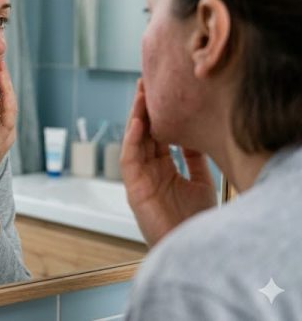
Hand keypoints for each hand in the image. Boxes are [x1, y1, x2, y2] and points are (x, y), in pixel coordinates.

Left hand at [0, 61, 17, 189]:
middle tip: (0, 60)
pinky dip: (6, 103)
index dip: (3, 83)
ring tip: (1, 70)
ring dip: (7, 87)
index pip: (6, 100)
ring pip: (11, 106)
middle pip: (11, 99)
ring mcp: (7, 136)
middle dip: (6, 80)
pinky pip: (7, 118)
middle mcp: (8, 130)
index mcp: (3, 127)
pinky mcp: (0, 141)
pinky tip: (2, 90)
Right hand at [121, 80, 216, 246]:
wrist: (191, 246)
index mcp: (163, 170)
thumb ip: (193, 158)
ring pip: (134, 142)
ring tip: (140, 95)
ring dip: (136, 118)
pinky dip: (132, 140)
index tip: (162, 91)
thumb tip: (193, 133)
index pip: (157, 135)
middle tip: (146, 84)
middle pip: (144, 134)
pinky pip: (129, 160)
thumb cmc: (196, 221)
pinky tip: (139, 123)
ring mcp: (139, 180)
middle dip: (144, 109)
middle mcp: (149, 172)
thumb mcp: (201, 181)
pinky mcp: (134, 190)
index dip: (158, 114)